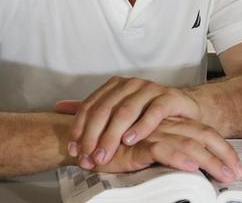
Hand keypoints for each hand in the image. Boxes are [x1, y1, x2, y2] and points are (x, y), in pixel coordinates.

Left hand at [55, 77, 201, 167]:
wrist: (183, 107)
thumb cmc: (147, 111)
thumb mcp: (118, 109)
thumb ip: (92, 109)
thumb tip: (58, 107)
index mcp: (116, 85)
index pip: (91, 106)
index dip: (80, 129)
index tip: (75, 150)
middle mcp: (131, 84)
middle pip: (106, 110)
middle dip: (94, 136)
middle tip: (89, 158)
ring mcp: (150, 88)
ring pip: (126, 111)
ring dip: (113, 135)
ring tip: (105, 154)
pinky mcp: (168, 97)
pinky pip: (153, 112)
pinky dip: (141, 126)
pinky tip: (131, 140)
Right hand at [96, 117, 241, 182]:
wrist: (86, 139)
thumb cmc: (118, 147)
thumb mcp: (149, 151)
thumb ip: (169, 154)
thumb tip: (194, 169)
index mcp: (172, 124)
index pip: (204, 133)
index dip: (223, 149)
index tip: (237, 167)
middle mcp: (167, 124)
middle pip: (203, 135)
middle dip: (224, 155)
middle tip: (237, 173)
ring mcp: (154, 131)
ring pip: (189, 142)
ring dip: (210, 160)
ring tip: (224, 175)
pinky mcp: (138, 142)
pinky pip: (162, 149)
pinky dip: (179, 158)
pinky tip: (191, 166)